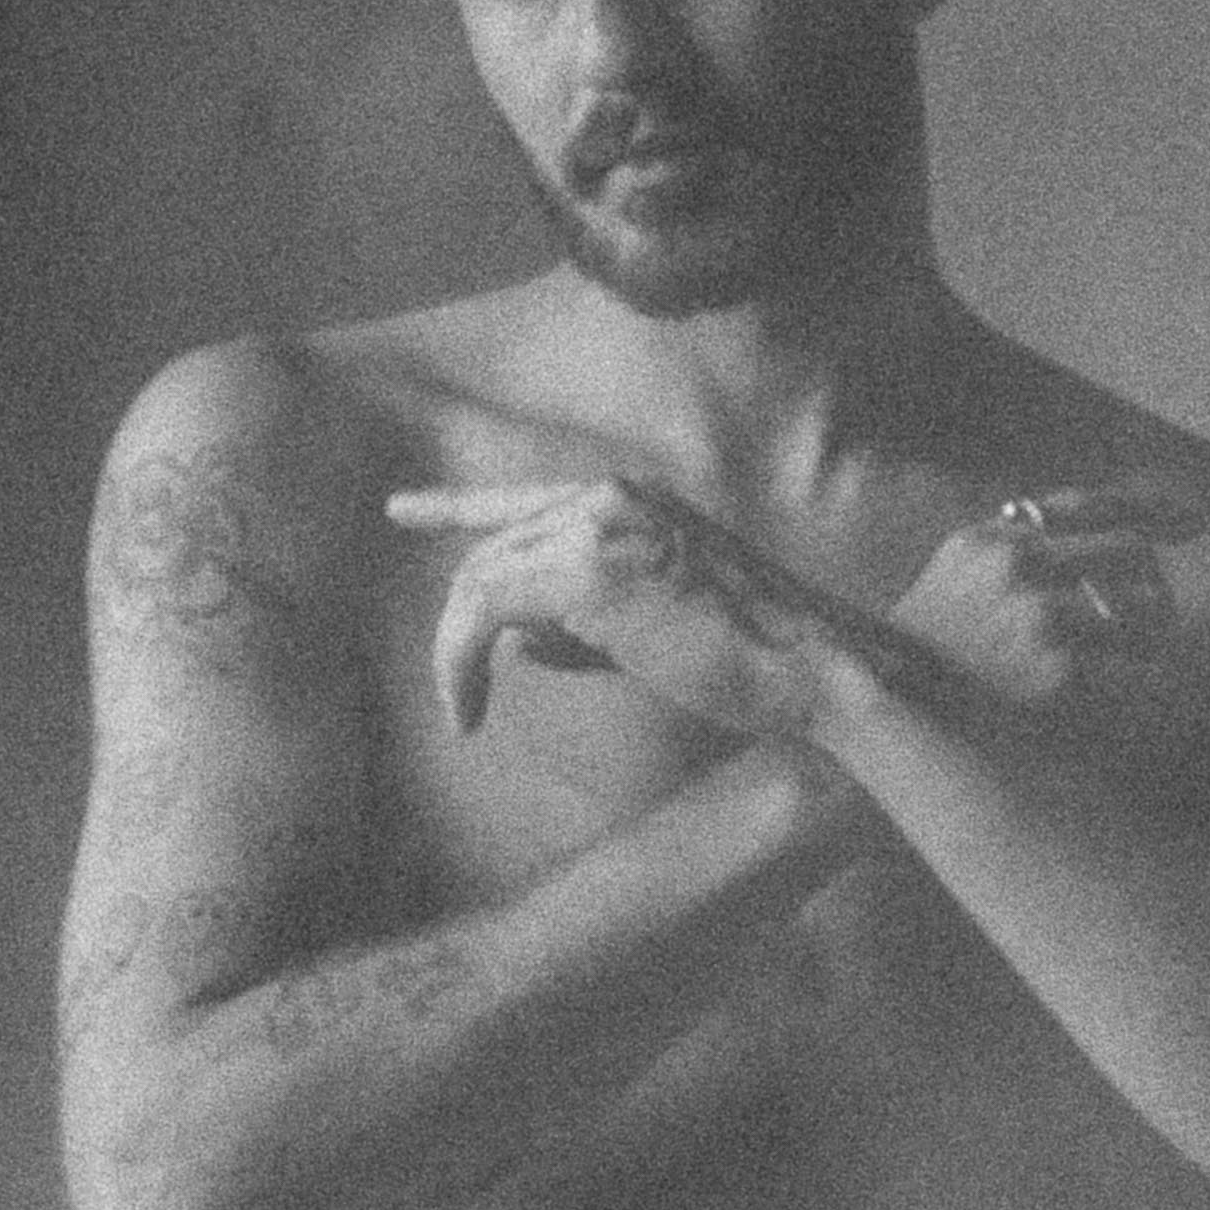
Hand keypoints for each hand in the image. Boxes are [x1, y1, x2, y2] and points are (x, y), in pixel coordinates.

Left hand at [386, 475, 857, 745]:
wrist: (808, 668)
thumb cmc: (749, 662)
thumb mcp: (653, 633)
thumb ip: (583, 626)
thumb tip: (514, 643)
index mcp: (634, 501)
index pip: (521, 500)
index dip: (453, 505)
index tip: (402, 510)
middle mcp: (612, 496)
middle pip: (493, 549)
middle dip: (458, 626)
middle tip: (456, 697)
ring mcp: (601, 525)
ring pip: (480, 578)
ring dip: (455, 651)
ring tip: (462, 712)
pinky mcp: (589, 571)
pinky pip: (484, 609)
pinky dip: (460, 661)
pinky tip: (467, 711)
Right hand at [882, 486, 1207, 718]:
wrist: (890, 729)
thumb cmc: (928, 667)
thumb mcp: (954, 587)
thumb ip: (1013, 554)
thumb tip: (1096, 547)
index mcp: (990, 540)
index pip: (1092, 505)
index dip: (1154, 511)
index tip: (1195, 524)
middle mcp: (1016, 564)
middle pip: (1131, 553)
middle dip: (1155, 588)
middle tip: (1159, 621)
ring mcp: (1039, 614)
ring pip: (1146, 607)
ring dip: (1155, 637)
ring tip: (1140, 668)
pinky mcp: (1060, 667)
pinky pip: (1137, 662)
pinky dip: (1147, 680)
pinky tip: (1134, 703)